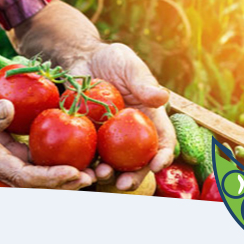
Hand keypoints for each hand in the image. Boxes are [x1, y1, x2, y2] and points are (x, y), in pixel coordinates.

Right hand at [0, 79, 94, 188]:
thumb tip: (8, 111)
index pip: (23, 177)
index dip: (49, 178)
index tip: (74, 173)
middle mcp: (0, 164)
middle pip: (36, 182)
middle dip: (63, 182)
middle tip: (92, 177)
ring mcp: (7, 158)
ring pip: (40, 172)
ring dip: (64, 173)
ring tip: (92, 170)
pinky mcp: (13, 149)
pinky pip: (38, 159)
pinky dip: (57, 159)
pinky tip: (76, 151)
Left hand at [70, 43, 175, 189]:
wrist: (83, 60)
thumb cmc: (112, 60)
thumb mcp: (129, 66)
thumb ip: (143, 82)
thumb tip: (162, 97)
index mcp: (149, 118)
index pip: (163, 140)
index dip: (163, 155)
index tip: (157, 164)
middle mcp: (132, 133)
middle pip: (139, 161)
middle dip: (134, 176)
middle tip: (124, 184)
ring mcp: (110, 137)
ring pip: (113, 163)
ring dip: (109, 174)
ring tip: (100, 175)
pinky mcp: (90, 136)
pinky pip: (89, 154)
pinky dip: (87, 164)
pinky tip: (80, 168)